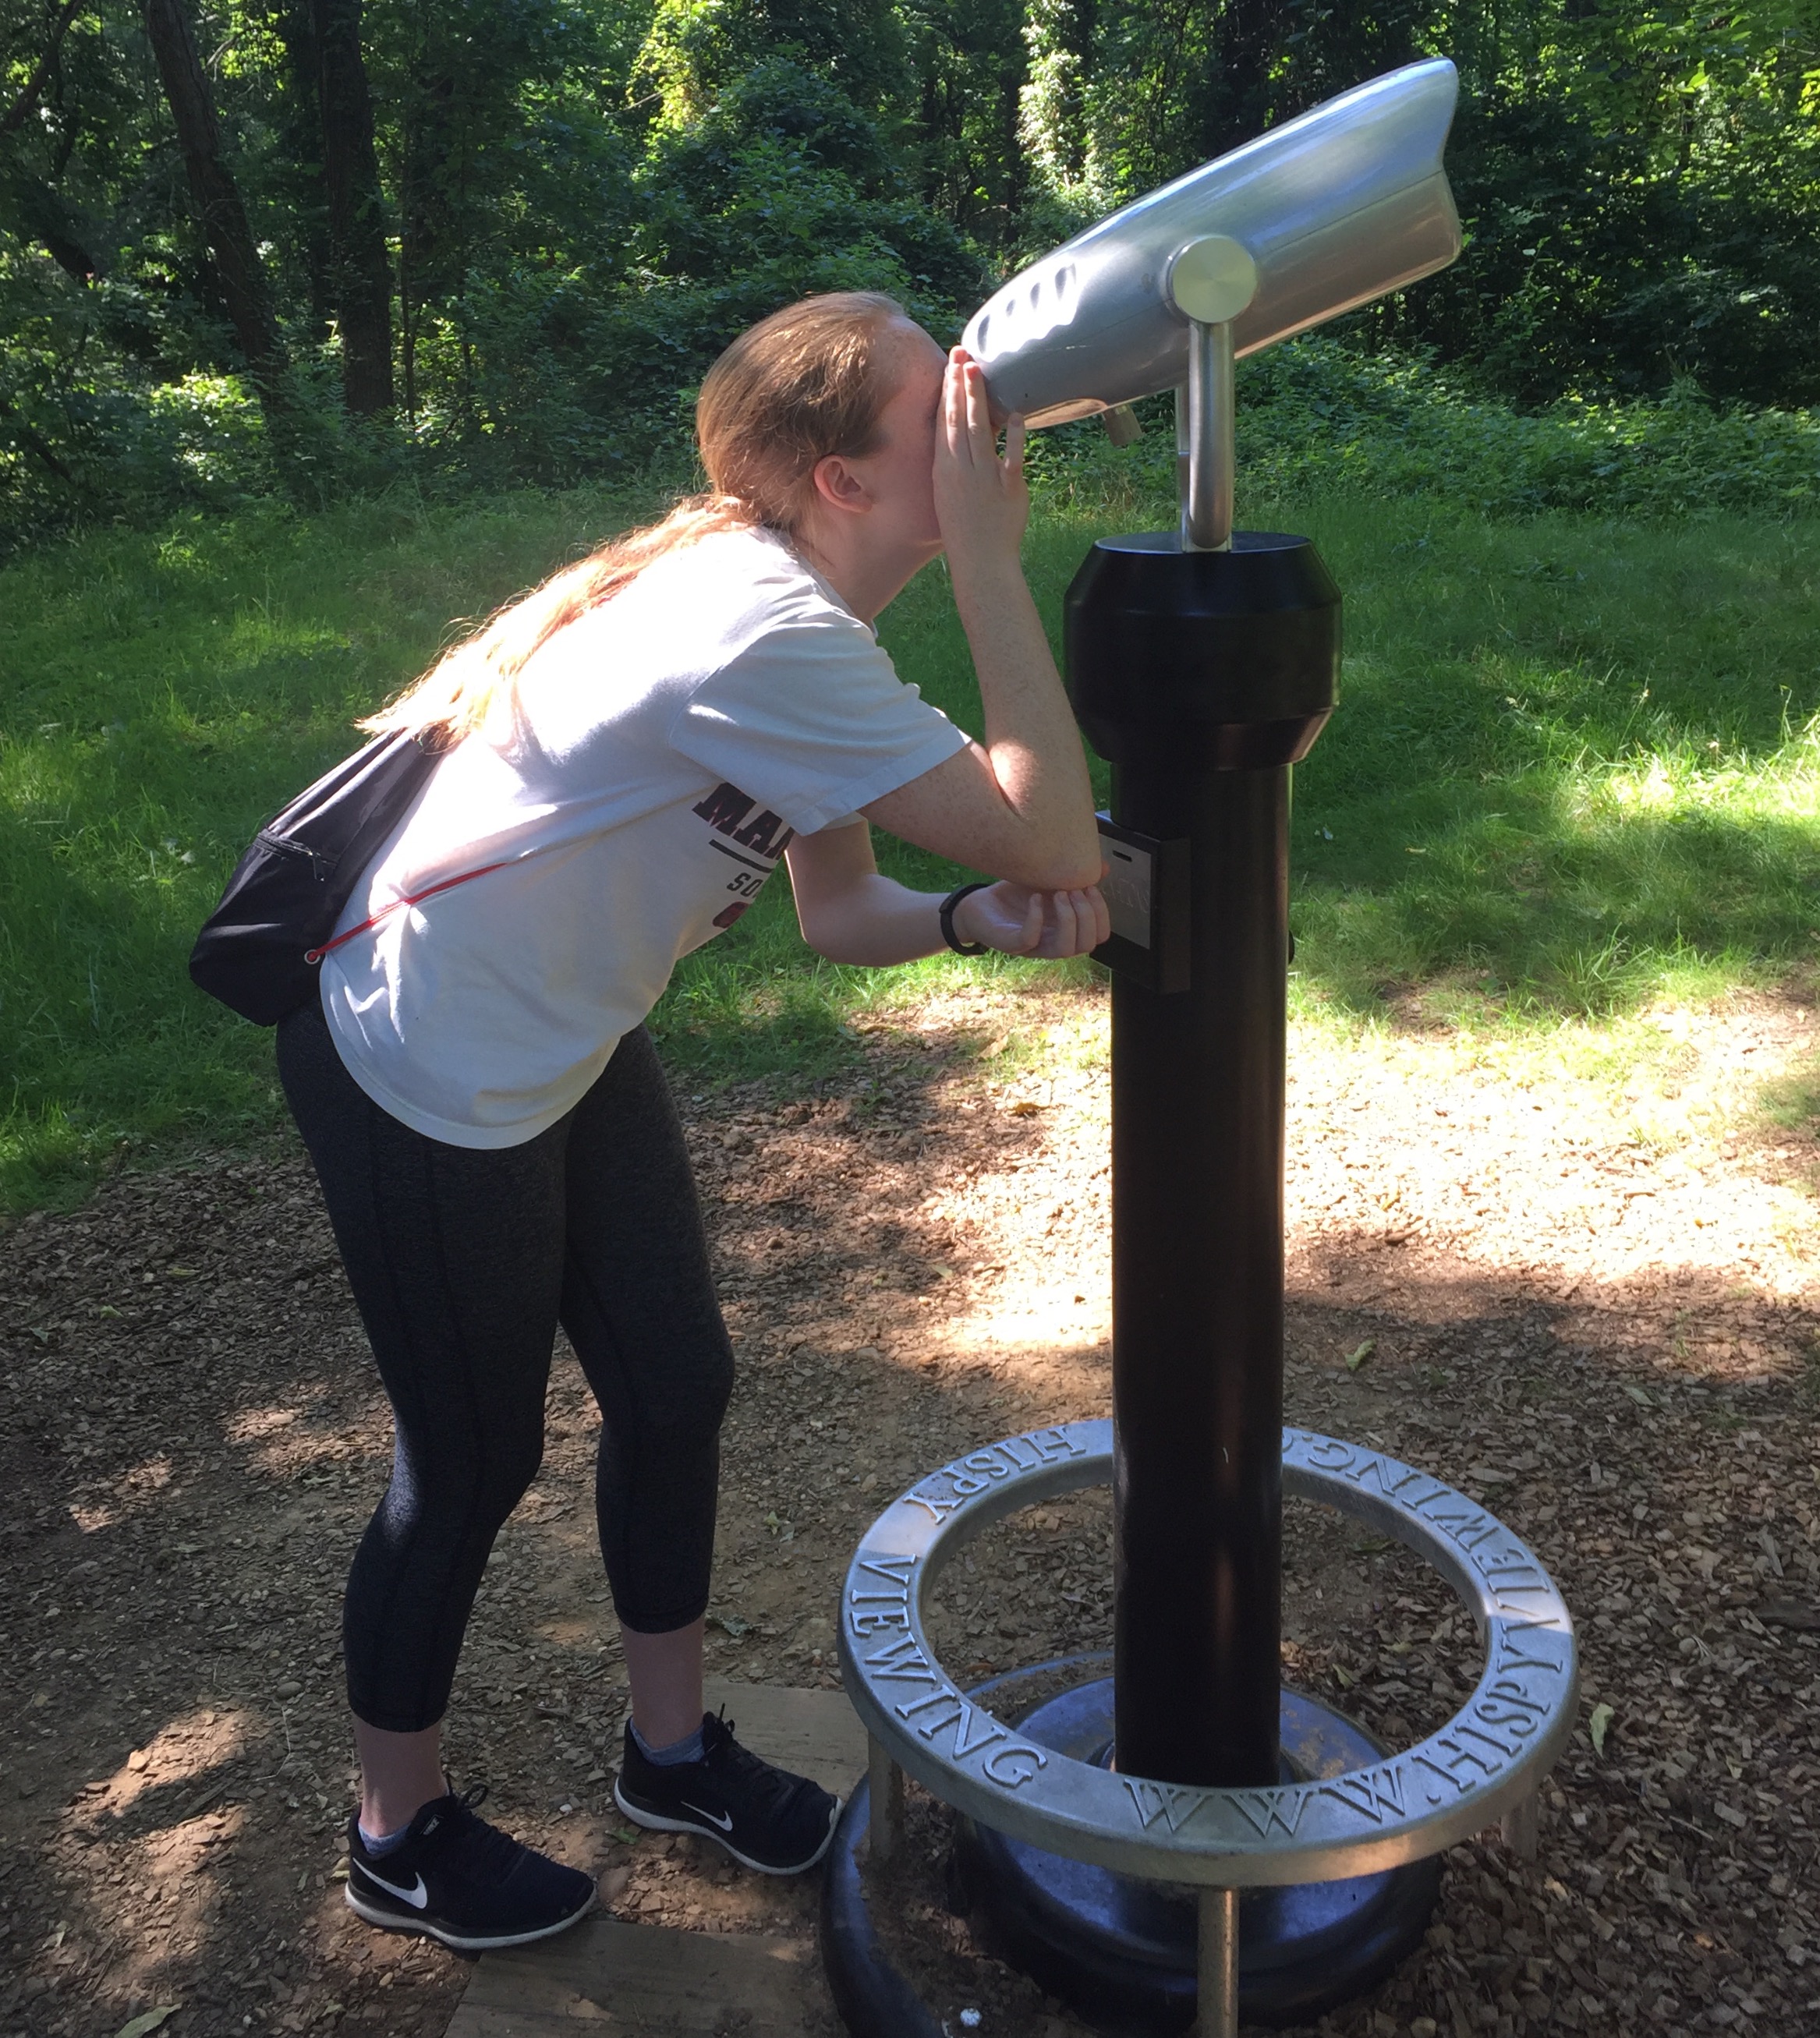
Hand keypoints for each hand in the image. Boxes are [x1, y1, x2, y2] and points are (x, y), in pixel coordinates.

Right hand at [931, 347, 1027, 575]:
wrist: (981, 561)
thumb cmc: (964, 530)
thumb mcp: (950, 493)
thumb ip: (957, 465)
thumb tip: (965, 439)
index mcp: (944, 471)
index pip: (943, 423)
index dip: (946, 393)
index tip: (949, 368)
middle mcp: (961, 470)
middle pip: (958, 419)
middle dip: (958, 384)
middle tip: (961, 354)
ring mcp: (985, 477)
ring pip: (979, 429)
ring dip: (977, 397)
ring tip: (978, 370)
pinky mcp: (1009, 487)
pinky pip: (1013, 456)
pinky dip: (1015, 435)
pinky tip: (1016, 414)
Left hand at [952, 881, 1110, 958]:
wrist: (977, 904)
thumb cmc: (1014, 897)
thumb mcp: (1049, 881)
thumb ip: (1075, 877)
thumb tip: (1104, 867)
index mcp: (1066, 929)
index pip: (1100, 935)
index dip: (1101, 913)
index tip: (1091, 886)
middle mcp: (1053, 942)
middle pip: (1087, 945)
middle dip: (1087, 915)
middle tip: (1074, 890)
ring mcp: (1034, 946)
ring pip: (1065, 949)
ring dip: (1068, 920)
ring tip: (1058, 894)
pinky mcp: (1011, 944)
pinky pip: (1030, 939)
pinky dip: (1036, 918)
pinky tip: (1034, 898)